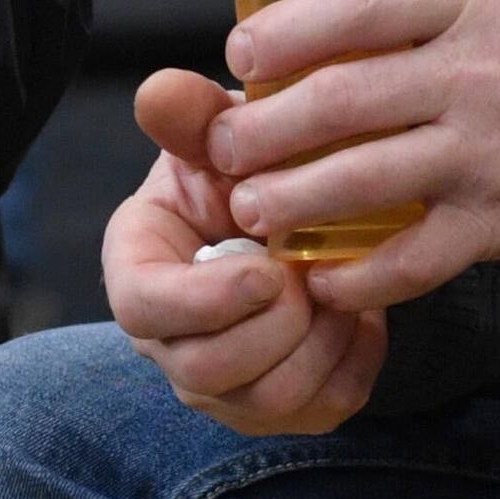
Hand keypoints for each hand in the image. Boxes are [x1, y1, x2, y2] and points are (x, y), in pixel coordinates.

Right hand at [102, 67, 388, 437]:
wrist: (294, 211)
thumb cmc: (246, 171)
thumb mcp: (220, 136)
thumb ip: (192, 118)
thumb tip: (160, 90)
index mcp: (139, 274)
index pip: (144, 311)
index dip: (206, 299)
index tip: (266, 267)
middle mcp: (170, 346)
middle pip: (206, 372)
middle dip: (275, 324)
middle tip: (311, 270)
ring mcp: (224, 388)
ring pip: (270, 399)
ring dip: (320, 340)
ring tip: (339, 284)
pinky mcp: (282, 407)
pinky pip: (324, 408)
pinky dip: (354, 359)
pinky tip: (359, 311)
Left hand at [203, 0, 499, 313]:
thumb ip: (431, 5)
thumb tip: (326, 30)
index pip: (359, 3)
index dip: (286, 31)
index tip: (241, 54)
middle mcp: (480, 70)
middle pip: (339, 98)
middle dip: (263, 130)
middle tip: (224, 150)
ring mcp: (490, 150)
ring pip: (360, 179)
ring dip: (290, 200)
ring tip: (252, 210)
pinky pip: (412, 259)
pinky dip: (356, 276)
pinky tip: (321, 280)